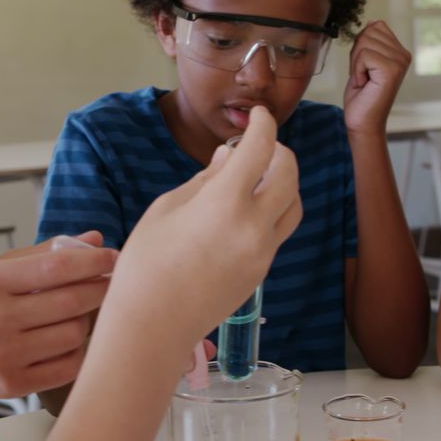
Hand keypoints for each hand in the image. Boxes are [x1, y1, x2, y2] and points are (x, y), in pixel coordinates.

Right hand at [0, 231, 116, 401]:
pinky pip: (68, 366)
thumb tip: (95, 239)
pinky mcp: (13, 386)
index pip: (57, 266)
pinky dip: (77, 351)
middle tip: (110, 283)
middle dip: (101, 289)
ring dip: (86, 321)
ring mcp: (5, 356)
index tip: (113, 257)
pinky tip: (67, 340)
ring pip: (75, 333)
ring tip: (76, 313)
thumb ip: (44, 254)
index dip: (93, 260)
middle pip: (72, 300)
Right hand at [107, 105, 302, 346]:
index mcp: (226, 203)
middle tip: (259, 145)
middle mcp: (254, 226)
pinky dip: (272, 210)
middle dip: (279, 151)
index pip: (261, 148)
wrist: (152, 325)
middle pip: (290, 174)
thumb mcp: (167, 208)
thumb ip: (205, 178)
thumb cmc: (146, 263)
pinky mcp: (262, 271)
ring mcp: (263, 252)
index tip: (259, 115)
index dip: (263, 124)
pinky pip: (279, 231)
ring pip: (294, 204)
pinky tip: (245, 210)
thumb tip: (229, 157)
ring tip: (257, 178)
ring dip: (284, 183)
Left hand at [342, 21, 411, 133]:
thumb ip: (369, 42)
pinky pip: (363, 54)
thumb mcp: (363, 62)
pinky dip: (357, 70)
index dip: (360, 46)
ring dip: (356, 64)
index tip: (364, 68)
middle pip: (368, 32)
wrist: (363, 122)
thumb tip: (372, 22)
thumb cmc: (361, 96)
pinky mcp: (392, 69)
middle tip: (363, 76)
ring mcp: (400, 61)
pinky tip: (364, 84)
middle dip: (356, 55)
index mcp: (399, 51)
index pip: (375, 26)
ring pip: (364, 42)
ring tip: (365, 80)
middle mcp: (404, 55)